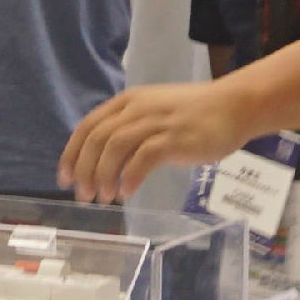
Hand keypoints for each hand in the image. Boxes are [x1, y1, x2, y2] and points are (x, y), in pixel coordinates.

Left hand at [59, 77, 260, 205]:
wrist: (234, 106)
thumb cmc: (195, 113)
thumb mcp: (154, 112)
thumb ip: (130, 128)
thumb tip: (104, 158)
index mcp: (128, 102)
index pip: (88, 126)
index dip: (72, 153)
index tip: (65, 178)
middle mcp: (137, 109)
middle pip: (97, 139)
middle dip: (84, 170)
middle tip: (84, 196)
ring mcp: (156, 123)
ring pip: (115, 148)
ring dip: (103, 176)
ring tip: (104, 198)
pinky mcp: (175, 139)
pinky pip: (143, 159)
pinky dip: (129, 177)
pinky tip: (126, 193)